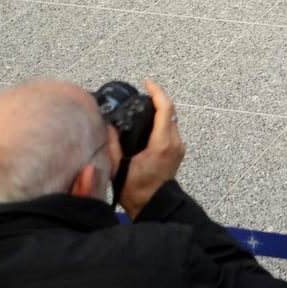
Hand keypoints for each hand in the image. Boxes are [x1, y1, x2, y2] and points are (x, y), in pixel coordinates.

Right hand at [119, 78, 185, 219]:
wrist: (153, 204)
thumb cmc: (136, 190)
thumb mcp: (117, 166)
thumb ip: (112, 144)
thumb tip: (108, 125)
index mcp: (162, 143)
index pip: (165, 109)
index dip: (157, 92)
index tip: (148, 82)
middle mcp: (174, 142)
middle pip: (170, 112)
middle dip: (157, 99)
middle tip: (142, 93)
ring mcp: (178, 147)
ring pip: (172, 120)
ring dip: (160, 110)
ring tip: (144, 105)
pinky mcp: (177, 151)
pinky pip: (171, 130)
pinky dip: (161, 122)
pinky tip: (148, 123)